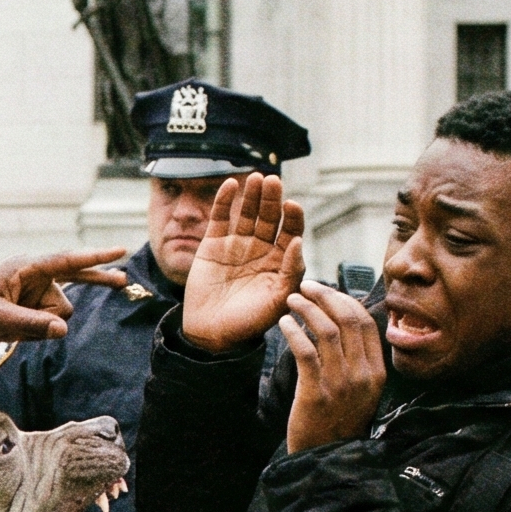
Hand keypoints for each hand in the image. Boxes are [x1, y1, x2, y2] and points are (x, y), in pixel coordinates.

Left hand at [0, 250, 131, 345]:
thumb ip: (31, 323)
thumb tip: (63, 329)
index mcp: (25, 268)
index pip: (66, 261)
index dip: (94, 257)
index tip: (119, 251)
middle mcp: (33, 277)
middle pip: (72, 287)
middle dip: (94, 283)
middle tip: (125, 281)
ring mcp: (33, 293)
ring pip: (58, 314)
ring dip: (40, 325)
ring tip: (7, 325)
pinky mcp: (30, 308)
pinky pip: (47, 323)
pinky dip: (35, 331)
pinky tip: (12, 331)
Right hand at [181, 174, 304, 351]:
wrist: (212, 333)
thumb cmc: (250, 322)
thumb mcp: (279, 300)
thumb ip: (291, 272)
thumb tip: (297, 242)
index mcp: (281, 261)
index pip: (291, 231)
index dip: (293, 217)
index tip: (292, 205)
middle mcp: (261, 249)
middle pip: (269, 217)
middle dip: (272, 199)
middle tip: (273, 181)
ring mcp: (237, 245)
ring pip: (247, 212)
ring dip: (252, 195)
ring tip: (256, 178)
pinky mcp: (213, 244)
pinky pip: (220, 218)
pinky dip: (224, 200)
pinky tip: (231, 185)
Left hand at [280, 281, 385, 452]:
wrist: (326, 457)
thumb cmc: (338, 421)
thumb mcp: (361, 391)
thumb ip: (358, 361)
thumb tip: (344, 323)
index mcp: (376, 372)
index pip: (365, 323)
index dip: (345, 300)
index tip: (327, 291)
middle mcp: (362, 374)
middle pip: (347, 320)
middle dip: (325, 296)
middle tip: (306, 286)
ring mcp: (340, 383)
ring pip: (326, 330)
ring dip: (307, 309)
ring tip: (292, 300)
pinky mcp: (316, 392)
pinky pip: (305, 350)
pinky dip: (293, 331)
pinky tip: (283, 323)